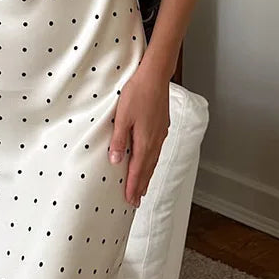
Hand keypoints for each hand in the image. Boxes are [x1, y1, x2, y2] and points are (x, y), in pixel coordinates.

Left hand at [108, 66, 171, 206]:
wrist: (155, 77)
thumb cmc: (137, 93)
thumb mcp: (122, 117)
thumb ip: (119, 140)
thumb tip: (115, 161)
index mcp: (145, 141)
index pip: (137, 170)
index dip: (133, 186)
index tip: (130, 200)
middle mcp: (155, 141)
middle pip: (147, 169)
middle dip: (141, 185)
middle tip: (136, 201)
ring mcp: (160, 134)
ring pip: (153, 161)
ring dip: (147, 176)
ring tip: (142, 187)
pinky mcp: (162, 127)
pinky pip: (157, 151)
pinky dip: (152, 162)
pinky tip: (149, 162)